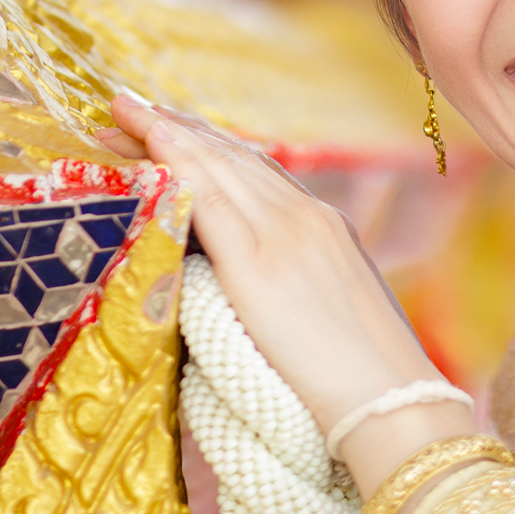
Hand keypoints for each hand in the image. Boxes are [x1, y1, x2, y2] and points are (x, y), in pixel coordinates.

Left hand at [103, 92, 477, 495]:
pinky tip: (148, 139)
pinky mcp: (259, 267)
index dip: (209, 143)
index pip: (259, 170)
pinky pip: (211, 200)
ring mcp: (286, 237)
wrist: (394, 407)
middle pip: (232, 158)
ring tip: (121, 113)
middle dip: (177, 129)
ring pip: (217, 167)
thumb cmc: (367, 384)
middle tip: (126, 106)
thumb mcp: (335, 313)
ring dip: (164, 134)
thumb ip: (297, 286)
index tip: (170, 124)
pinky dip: (178, 161)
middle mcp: (308, 219)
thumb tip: (257, 291)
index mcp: (328, 228)